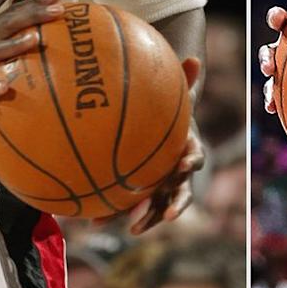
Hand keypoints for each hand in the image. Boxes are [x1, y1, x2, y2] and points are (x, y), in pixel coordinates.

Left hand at [99, 57, 204, 234]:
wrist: (168, 132)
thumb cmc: (174, 113)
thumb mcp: (178, 96)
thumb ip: (185, 80)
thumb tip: (194, 57)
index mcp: (187, 150)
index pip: (195, 158)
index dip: (191, 163)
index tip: (184, 166)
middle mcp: (177, 174)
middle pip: (182, 194)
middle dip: (175, 206)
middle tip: (169, 216)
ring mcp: (161, 188)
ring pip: (155, 207)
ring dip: (145, 219)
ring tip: (131, 230)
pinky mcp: (143, 194)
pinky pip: (129, 206)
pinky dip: (112, 214)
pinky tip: (91, 222)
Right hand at [258, 0, 286, 112]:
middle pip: (281, 20)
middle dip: (277, 17)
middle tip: (281, 20)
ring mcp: (285, 55)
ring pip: (270, 52)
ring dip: (267, 58)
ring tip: (269, 68)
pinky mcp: (282, 79)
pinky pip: (273, 88)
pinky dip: (271, 96)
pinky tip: (272, 108)